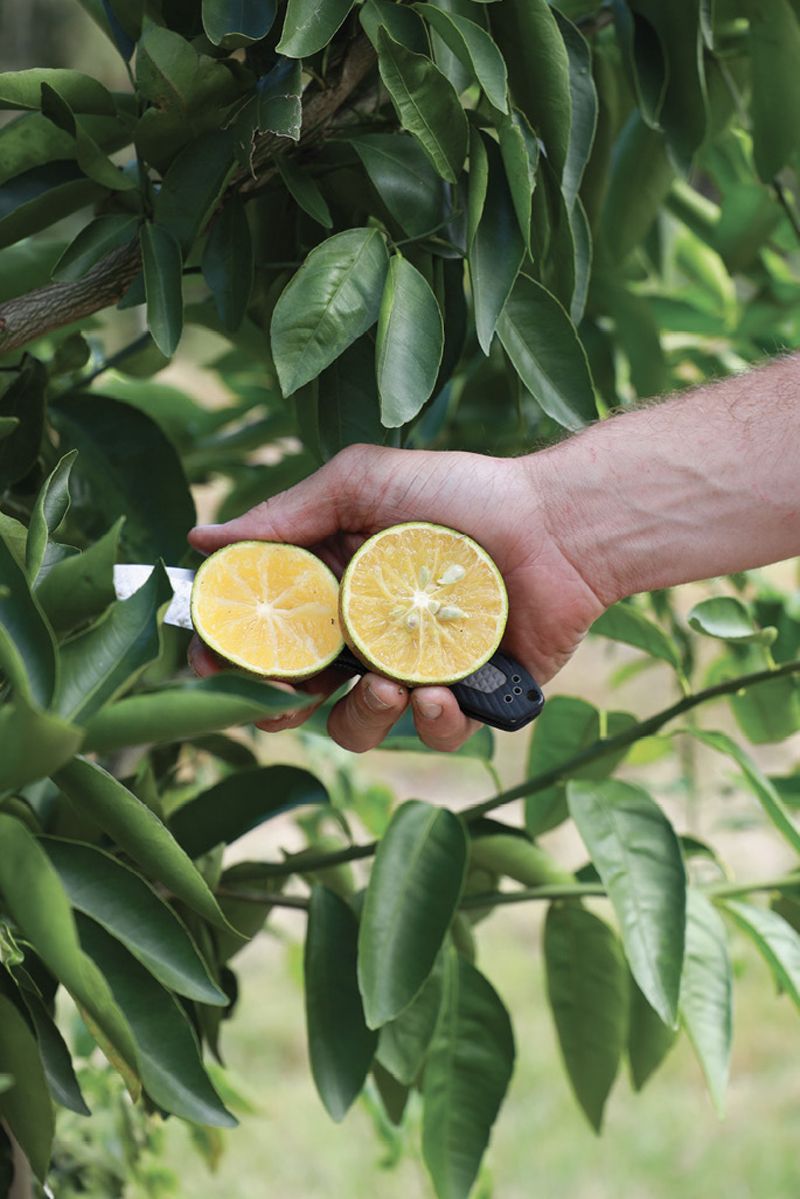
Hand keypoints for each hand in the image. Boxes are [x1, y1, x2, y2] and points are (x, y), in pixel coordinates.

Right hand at [188, 445, 606, 751]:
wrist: (555, 523)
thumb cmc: (461, 493)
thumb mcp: (361, 485)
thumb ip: (284, 515)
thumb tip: (199, 538)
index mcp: (335, 590)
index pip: (268, 634)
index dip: (233, 654)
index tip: (211, 661)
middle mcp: (367, 636)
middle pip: (300, 694)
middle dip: (281, 706)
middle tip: (285, 697)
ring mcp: (415, 672)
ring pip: (359, 725)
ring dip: (360, 717)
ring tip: (385, 686)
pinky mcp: (470, 699)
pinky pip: (434, 735)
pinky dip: (432, 722)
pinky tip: (439, 693)